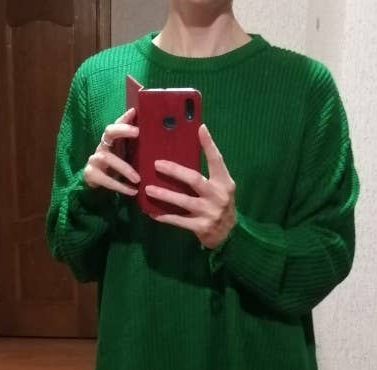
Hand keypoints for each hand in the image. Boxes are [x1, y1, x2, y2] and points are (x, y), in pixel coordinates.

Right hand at [83, 107, 140, 196]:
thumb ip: (136, 148)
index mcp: (111, 141)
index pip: (117, 123)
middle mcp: (102, 146)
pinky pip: (105, 180)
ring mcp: (94, 159)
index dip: (124, 118)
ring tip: (138, 179)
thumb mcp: (126, 156)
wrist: (96, 184)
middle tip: (137, 133)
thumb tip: (155, 138)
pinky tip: (132, 191)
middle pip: (109, 132)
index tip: (135, 112)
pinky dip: (120, 186)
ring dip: (124, 168)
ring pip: (107, 157)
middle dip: (122, 130)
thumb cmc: (115, 168)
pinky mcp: (90, 174)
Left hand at [145, 124, 236, 248]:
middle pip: (195, 180)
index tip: (201, 128)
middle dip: (175, 171)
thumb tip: (192, 149)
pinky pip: (179, 221)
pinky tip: (152, 213)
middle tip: (157, 164)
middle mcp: (218, 196)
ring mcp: (210, 213)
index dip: (209, 145)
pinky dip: (165, 217)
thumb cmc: (220, 204)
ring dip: (165, 195)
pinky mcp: (201, 227)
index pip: (217, 160)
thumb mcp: (221, 187)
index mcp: (224, 182)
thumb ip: (210, 172)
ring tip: (148, 189)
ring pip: (184, 201)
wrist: (228, 234)